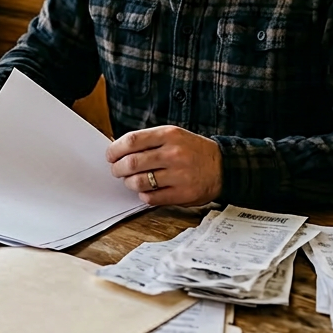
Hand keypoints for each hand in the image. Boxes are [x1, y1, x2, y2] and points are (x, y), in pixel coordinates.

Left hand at [106, 125, 221, 206]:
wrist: (223, 167)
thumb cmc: (193, 151)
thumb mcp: (174, 136)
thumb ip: (149, 141)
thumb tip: (119, 150)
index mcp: (169, 135)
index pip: (132, 140)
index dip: (115, 149)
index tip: (110, 155)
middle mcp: (173, 153)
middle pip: (132, 162)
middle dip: (118, 169)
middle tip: (116, 171)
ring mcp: (179, 174)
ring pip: (139, 182)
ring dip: (128, 183)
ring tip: (130, 181)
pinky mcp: (182, 193)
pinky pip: (151, 198)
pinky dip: (143, 195)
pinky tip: (146, 191)